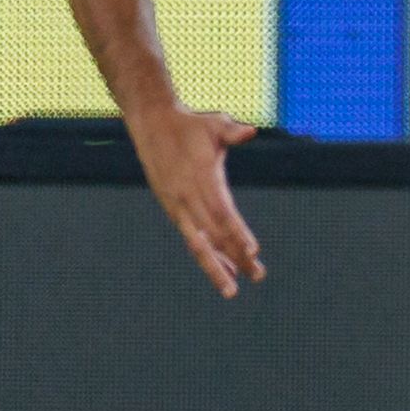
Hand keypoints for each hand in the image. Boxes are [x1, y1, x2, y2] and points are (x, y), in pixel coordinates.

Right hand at [128, 103, 264, 296]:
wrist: (151, 124)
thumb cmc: (189, 124)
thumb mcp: (213, 122)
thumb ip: (231, 131)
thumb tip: (249, 132)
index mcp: (200, 176)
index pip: (222, 210)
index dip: (237, 231)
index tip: (252, 250)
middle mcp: (186, 196)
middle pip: (213, 233)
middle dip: (235, 257)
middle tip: (258, 276)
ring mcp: (177, 205)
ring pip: (198, 242)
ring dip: (217, 265)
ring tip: (233, 287)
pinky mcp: (172, 209)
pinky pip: (190, 237)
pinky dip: (206, 253)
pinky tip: (221, 268)